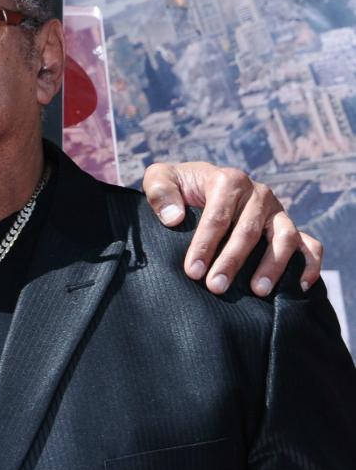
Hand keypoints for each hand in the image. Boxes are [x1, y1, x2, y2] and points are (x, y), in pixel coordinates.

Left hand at [142, 162, 322, 296]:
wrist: (200, 187)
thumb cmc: (180, 188)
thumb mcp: (160, 178)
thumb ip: (160, 191)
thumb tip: (174, 218)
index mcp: (228, 181)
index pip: (218, 216)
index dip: (205, 245)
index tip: (193, 271)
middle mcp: (258, 194)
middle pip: (249, 231)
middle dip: (232, 261)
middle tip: (216, 287)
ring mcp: (277, 212)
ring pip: (284, 238)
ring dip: (273, 266)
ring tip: (257, 291)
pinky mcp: (288, 227)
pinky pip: (310, 245)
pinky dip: (309, 264)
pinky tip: (299, 285)